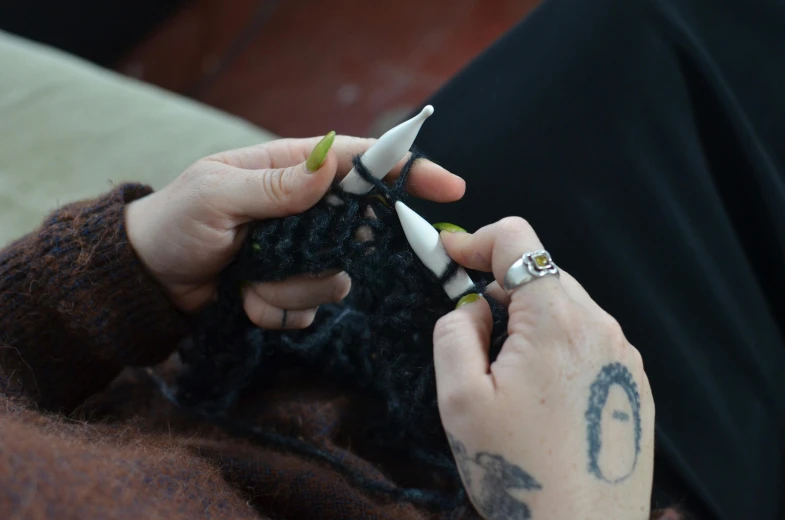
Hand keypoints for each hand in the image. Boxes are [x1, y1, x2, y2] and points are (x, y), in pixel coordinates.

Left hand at [126, 134, 464, 327]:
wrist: (150, 279)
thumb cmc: (175, 222)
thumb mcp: (216, 195)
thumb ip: (274, 186)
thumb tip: (329, 167)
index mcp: (291, 171)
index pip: (360, 163)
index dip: (405, 171)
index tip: (448, 187)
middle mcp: (305, 211)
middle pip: (357, 232)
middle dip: (330, 254)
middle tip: (288, 258)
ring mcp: (301, 253)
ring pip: (334, 280)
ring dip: (287, 288)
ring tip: (245, 279)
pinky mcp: (290, 289)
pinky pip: (309, 311)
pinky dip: (274, 312)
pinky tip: (243, 298)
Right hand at [434, 218, 654, 519]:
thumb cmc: (521, 473)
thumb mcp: (460, 399)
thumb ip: (454, 332)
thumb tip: (471, 307)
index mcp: (558, 321)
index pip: (518, 241)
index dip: (474, 239)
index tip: (448, 256)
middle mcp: (601, 328)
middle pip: (540, 275)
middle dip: (498, 290)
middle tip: (470, 334)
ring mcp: (622, 356)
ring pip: (563, 308)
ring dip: (526, 323)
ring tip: (505, 380)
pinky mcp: (631, 383)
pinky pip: (585, 341)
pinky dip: (553, 347)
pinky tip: (538, 397)